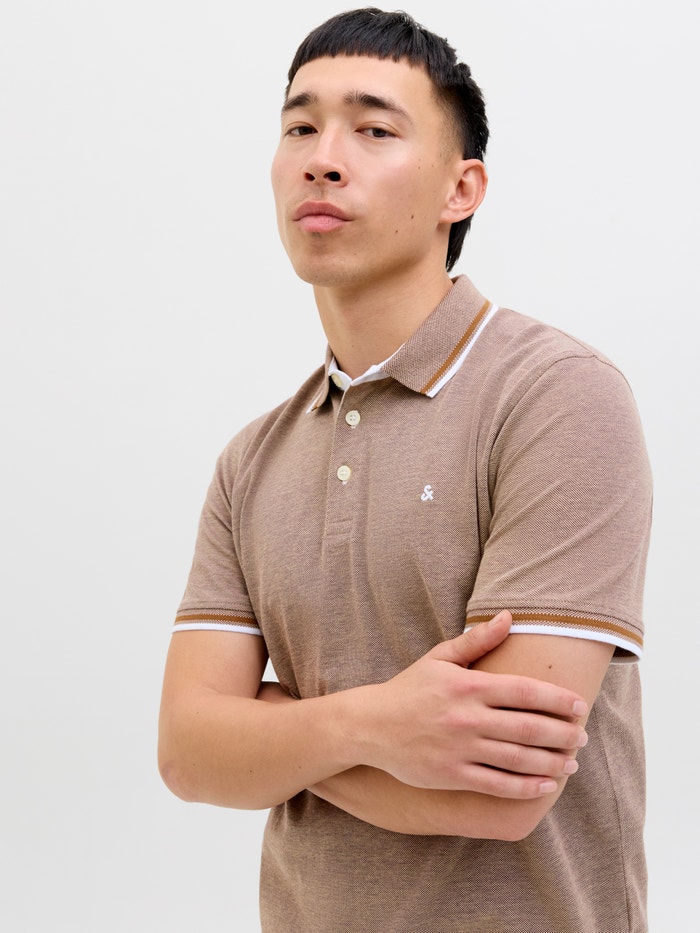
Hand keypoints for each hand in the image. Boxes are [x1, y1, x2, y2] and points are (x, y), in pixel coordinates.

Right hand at [356, 611, 587, 797]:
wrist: (370, 726)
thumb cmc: (409, 689)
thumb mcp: (439, 658)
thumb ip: (477, 641)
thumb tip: (509, 617)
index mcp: (467, 686)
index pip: (524, 692)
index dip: (557, 700)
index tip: (579, 706)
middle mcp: (466, 718)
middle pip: (528, 728)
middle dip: (562, 734)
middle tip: (582, 737)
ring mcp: (459, 749)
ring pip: (517, 759)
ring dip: (551, 763)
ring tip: (571, 764)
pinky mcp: (451, 776)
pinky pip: (497, 785)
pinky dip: (525, 787)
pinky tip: (545, 785)